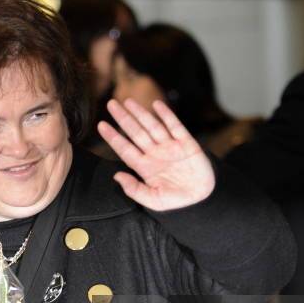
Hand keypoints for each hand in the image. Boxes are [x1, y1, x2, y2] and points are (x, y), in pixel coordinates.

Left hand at [97, 99, 214, 210]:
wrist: (202, 198)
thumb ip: (134, 190)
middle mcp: (155, 154)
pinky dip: (166, 115)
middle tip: (111, 104)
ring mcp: (170, 147)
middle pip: (136, 132)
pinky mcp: (187, 143)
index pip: (125, 148)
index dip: (113, 137)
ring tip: (128, 101)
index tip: (101, 125)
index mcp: (145, 167)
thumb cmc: (176, 200)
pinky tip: (156, 105)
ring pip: (152, 126)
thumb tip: (117, 176)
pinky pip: (175, 126)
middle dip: (124, 118)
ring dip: (140, 113)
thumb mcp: (153, 200)